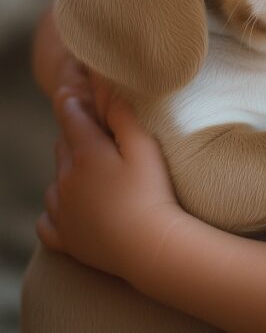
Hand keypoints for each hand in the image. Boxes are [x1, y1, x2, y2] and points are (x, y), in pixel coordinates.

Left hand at [37, 89, 187, 286]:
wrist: (149, 246)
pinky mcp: (64, 239)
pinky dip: (55, 210)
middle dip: (73, 136)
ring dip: (66, 171)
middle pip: (62, 146)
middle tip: (93, 134)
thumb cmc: (152, 191)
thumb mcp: (144, 145)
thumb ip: (122, 113)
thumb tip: (105, 85)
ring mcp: (62, 211)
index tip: (70, 92)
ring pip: (54, 181)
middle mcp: (65, 180)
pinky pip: (46, 220)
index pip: (70, 117)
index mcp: (85, 154)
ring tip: (88, 173)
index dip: (71, 102)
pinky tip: (70, 208)